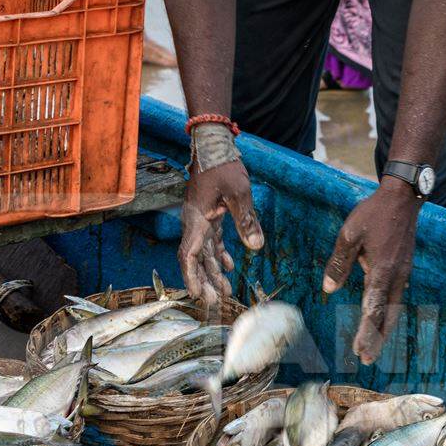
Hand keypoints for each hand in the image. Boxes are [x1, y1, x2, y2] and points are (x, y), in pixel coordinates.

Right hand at [179, 160, 263, 305]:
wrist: (213, 144)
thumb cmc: (222, 166)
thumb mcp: (239, 193)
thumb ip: (246, 220)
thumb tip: (255, 247)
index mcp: (197, 220)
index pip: (189, 255)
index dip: (192, 276)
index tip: (198, 294)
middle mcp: (195, 223)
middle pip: (196, 259)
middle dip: (205, 281)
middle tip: (216, 301)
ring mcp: (201, 220)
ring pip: (205, 253)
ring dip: (214, 271)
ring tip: (225, 291)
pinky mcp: (209, 216)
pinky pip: (212, 241)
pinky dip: (220, 255)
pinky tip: (229, 267)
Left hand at [323, 178, 422, 364]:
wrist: (403, 199)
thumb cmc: (374, 214)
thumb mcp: (349, 234)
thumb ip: (339, 264)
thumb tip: (329, 290)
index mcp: (382, 271)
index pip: (372, 308)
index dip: (365, 331)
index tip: (358, 348)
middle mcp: (396, 277)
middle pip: (387, 316)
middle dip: (377, 338)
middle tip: (367, 359)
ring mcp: (403, 275)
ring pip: (393, 309)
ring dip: (383, 330)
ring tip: (374, 347)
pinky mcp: (404, 270)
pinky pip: (396, 299)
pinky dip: (388, 315)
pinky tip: (381, 322)